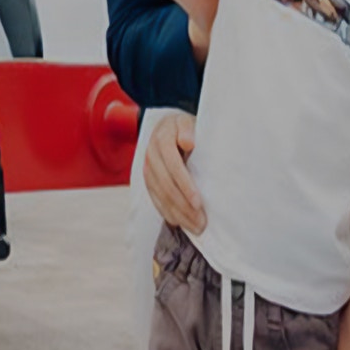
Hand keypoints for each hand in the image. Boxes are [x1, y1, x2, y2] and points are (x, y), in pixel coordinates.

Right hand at [142, 112, 204, 232]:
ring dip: (178, 213)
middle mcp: (151, 155)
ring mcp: (147, 168)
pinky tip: (180, 223)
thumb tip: (188, 143)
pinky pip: (155, 199)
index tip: (198, 202)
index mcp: (162, 139)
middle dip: (183, 205)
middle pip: (165, 185)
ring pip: (160, 195)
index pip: (173, 166)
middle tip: (202, 222)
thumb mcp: (188, 121)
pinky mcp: (148, 179)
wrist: (169, 126)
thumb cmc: (186, 127)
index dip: (185, 185)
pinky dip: (167, 212)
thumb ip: (188, 129)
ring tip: (196, 227)